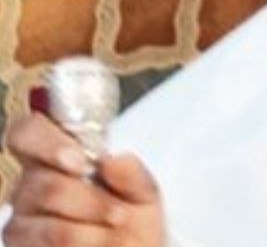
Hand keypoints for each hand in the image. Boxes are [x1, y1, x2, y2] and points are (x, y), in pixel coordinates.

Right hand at [3, 113, 164, 245]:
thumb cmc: (131, 221)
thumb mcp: (144, 193)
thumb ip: (133, 174)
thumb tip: (112, 160)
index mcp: (59, 157)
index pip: (28, 132)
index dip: (47, 142)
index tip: (82, 162)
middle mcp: (32, 185)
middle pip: (46, 184)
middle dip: (92, 202)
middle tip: (120, 213)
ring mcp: (23, 219)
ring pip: (49, 221)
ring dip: (92, 231)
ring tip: (113, 231)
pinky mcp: (21, 246)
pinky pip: (46, 244)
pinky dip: (83, 244)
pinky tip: (96, 243)